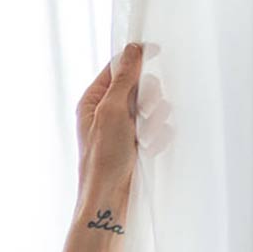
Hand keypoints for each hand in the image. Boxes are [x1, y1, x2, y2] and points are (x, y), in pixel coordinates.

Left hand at [74, 42, 172, 200]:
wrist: (109, 201)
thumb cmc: (103, 160)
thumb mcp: (112, 112)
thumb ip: (124, 79)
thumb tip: (133, 50)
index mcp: (93, 101)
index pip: (117, 68)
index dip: (136, 59)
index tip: (156, 52)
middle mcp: (107, 113)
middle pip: (140, 87)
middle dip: (148, 99)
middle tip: (143, 115)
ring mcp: (123, 130)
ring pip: (152, 108)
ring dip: (154, 121)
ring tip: (144, 139)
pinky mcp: (137, 145)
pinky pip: (158, 129)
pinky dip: (157, 138)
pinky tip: (148, 150)